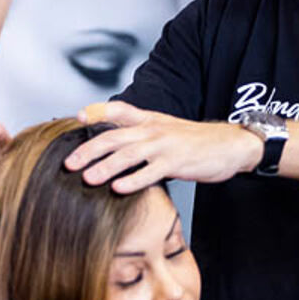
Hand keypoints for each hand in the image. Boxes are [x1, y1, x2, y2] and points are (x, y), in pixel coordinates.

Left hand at [64, 102, 261, 192]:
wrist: (229, 145)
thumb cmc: (195, 142)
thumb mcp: (166, 130)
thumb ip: (141, 134)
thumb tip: (113, 146)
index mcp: (150, 120)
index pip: (120, 111)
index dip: (98, 111)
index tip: (79, 118)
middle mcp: (154, 130)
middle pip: (115, 137)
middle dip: (89, 150)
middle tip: (69, 164)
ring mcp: (165, 146)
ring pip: (128, 155)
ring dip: (105, 167)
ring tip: (87, 179)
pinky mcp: (177, 163)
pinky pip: (150, 173)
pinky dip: (133, 181)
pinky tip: (119, 189)